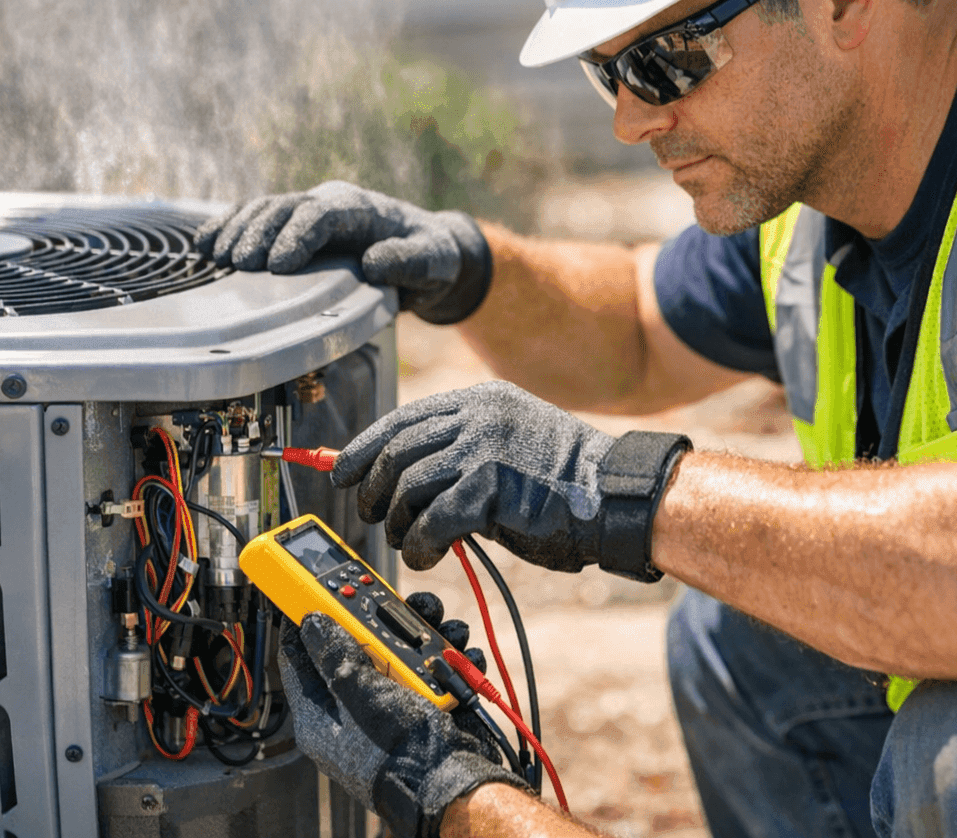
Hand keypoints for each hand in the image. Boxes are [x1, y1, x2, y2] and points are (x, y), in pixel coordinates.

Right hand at [196, 181, 491, 323]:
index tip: (279, 265)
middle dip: (259, 233)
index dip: (298, 236)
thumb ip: (409, 261)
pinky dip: (229, 228)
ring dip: (236, 229)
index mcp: (361, 209)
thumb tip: (374, 262)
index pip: (323, 214)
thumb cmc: (431, 256)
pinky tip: (204, 245)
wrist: (426, 250)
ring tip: (214, 256)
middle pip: (285, 209)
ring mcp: (307, 211)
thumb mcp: (433, 262)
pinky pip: (255, 219)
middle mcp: (329, 203)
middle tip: (238, 265)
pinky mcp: (293, 227)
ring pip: (264, 210)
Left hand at [277, 612, 523, 837]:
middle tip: (392, 599)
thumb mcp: (358, 694)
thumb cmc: (399, 755)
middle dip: (379, 619)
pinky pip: (434, 671)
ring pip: (401, 652)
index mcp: (323, 714)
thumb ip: (334, 654)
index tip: (310, 588)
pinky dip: (450, 659)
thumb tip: (312, 622)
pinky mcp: (424, 708)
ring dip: (425, 635)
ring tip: (442, 626)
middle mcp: (354, 709)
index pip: (300, 658)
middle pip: (357, 646)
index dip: (305, 621)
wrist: (453, 785)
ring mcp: (391, 707)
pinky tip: (462, 653)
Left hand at [331, 381, 617, 571]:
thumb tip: (399, 480)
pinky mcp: (491, 486)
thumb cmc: (565, 485)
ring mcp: (484, 447)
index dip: (365, 447)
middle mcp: (478, 416)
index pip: (404, 418)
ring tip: (405, 541)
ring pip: (407, 485)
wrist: (617, 498)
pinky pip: (431, 519)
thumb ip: (461, 455)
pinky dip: (419, 543)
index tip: (340, 471)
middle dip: (372, 488)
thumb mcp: (507, 449)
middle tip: (371, 516)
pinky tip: (426, 555)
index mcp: (481, 401)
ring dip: (396, 521)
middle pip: (397, 450)